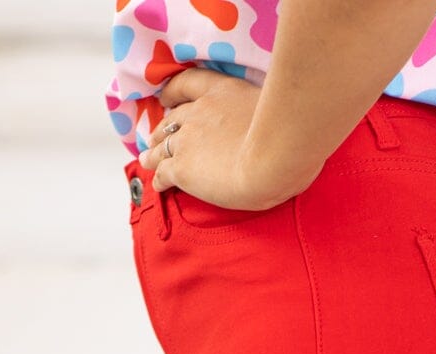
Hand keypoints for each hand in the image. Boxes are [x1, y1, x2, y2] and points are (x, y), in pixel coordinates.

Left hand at [138, 68, 318, 210]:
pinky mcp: (183, 168)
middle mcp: (199, 112)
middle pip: (172, 118)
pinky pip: (163, 173)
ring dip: (154, 153)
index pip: (187, 84)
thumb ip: (266, 111)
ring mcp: (188, 140)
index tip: (165, 97)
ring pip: (162, 146)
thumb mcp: (276, 109)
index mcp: (222, 92)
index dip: (172, 91)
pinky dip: (158, 179)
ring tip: (148, 159)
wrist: (275, 156)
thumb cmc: (288, 135)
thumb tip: (277, 120)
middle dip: (163, 128)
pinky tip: (157, 187)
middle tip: (157, 137)